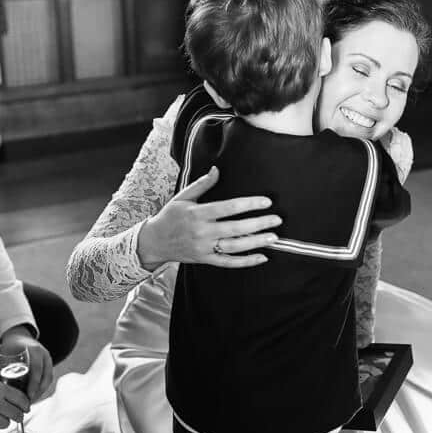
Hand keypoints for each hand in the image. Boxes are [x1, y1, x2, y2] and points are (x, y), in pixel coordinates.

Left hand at [0, 325, 54, 401]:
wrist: (20, 337)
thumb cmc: (10, 347)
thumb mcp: (6, 354)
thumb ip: (3, 369)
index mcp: (34, 350)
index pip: (37, 369)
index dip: (34, 384)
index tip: (28, 396)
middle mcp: (44, 354)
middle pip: (45, 377)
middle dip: (38, 392)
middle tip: (28, 403)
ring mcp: (48, 359)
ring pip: (48, 379)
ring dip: (41, 392)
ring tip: (30, 401)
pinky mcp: (48, 364)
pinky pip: (48, 378)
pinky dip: (42, 388)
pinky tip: (35, 395)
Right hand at [137, 166, 280, 270]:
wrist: (154, 242)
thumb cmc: (170, 216)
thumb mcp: (183, 197)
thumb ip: (202, 184)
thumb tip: (217, 170)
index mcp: (197, 213)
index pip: (228, 207)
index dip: (249, 204)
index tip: (266, 201)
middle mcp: (201, 231)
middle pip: (235, 228)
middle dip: (258, 223)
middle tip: (276, 219)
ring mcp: (204, 248)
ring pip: (234, 246)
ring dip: (256, 242)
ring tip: (273, 237)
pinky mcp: (205, 260)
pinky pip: (228, 262)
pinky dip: (246, 261)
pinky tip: (261, 257)